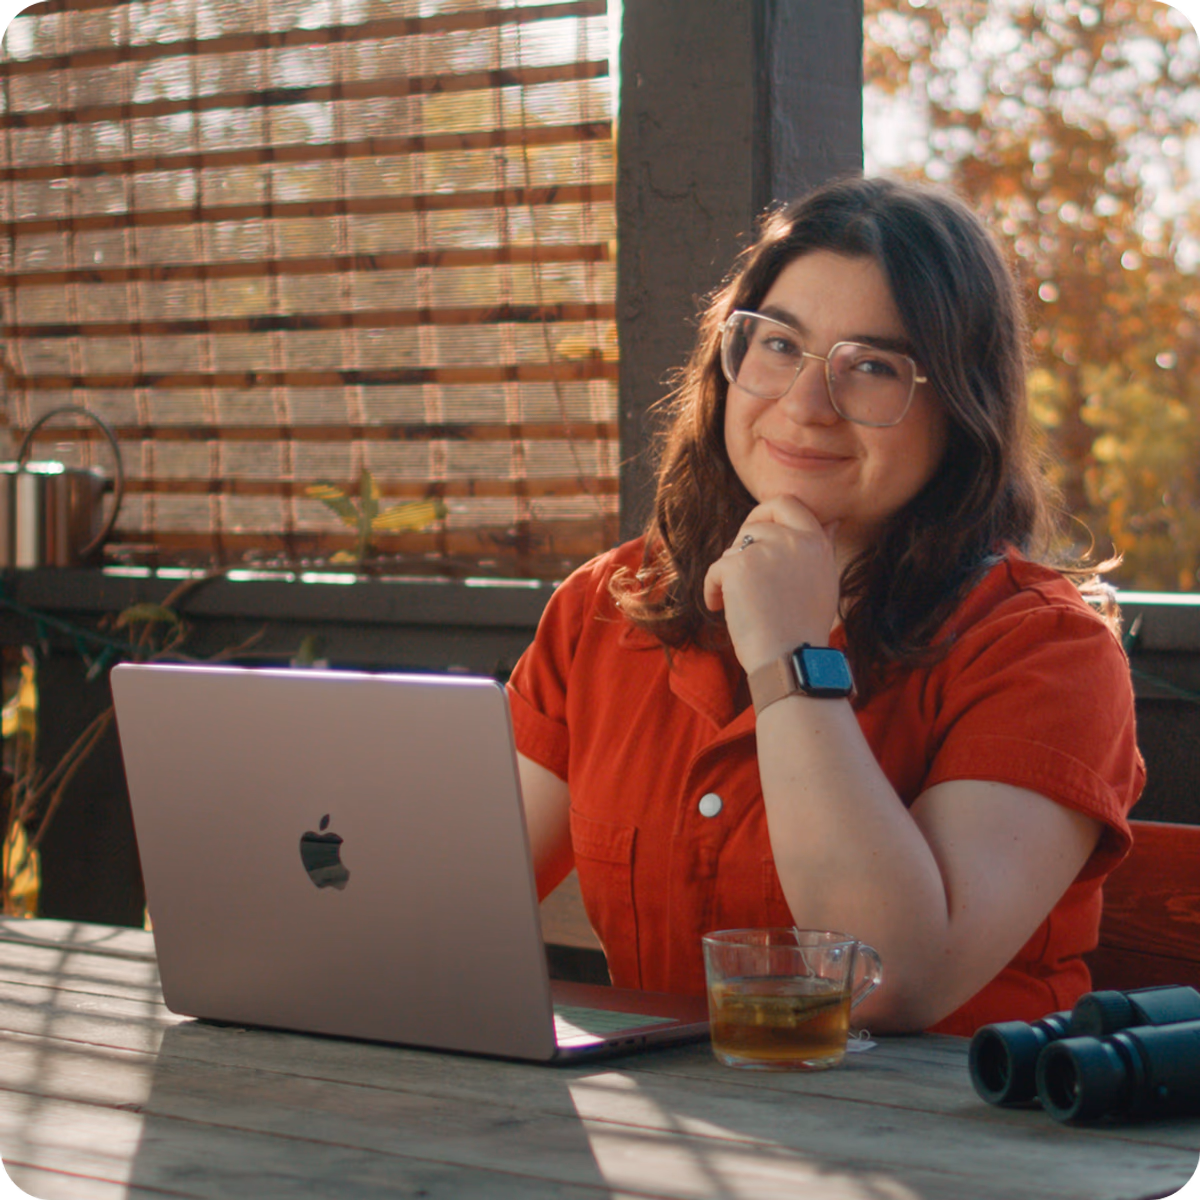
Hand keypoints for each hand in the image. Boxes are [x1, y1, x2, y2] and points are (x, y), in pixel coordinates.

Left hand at [702, 497, 840, 672]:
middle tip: (738, 567)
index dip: (766, 513)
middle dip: (743, 540)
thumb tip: (831, 522)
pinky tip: (719, 608)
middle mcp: (794, 540)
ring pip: (734, 548)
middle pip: (756, 521)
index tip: (757, 531)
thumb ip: (821, 548)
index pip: (788, 503)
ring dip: (729, 574)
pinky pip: (716, 570)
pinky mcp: (738, 566)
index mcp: (816, 543)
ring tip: (735, 603)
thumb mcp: (825, 582)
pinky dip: (713, 590)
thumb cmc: (804, 629)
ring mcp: (766, 550)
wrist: (789, 659)